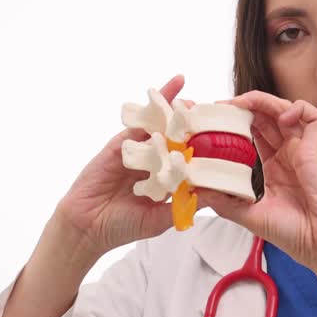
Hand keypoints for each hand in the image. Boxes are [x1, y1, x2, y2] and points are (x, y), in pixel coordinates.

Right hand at [54, 74, 204, 256]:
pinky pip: (141, 120)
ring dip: (177, 109)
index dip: (206, 149)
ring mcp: (139, 150)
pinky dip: (155, 103)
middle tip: (213, 110)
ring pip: (162, 126)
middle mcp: (155, 162)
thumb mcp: (161, 219)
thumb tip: (218, 194)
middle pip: (178, 139)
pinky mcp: (122, 142)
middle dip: (193, 125)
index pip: (191, 160)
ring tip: (194, 98)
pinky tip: (170, 89)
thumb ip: (187, 205)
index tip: (228, 139)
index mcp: (167, 180)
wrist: (88, 225)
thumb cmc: (123, 226)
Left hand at [194, 90, 316, 270]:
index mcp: (273, 167)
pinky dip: (300, 109)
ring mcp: (304, 151)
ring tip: (245, 103)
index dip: (237, 122)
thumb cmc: (294, 235)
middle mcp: (288, 155)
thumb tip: (196, 189)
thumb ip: (224, 201)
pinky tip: (284, 117)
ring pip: (287, 110)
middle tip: (225, 105)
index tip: (216, 117)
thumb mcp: (248, 216)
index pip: (253, 133)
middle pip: (267, 118)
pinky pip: (316, 119)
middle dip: (247, 105)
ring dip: (266, 101)